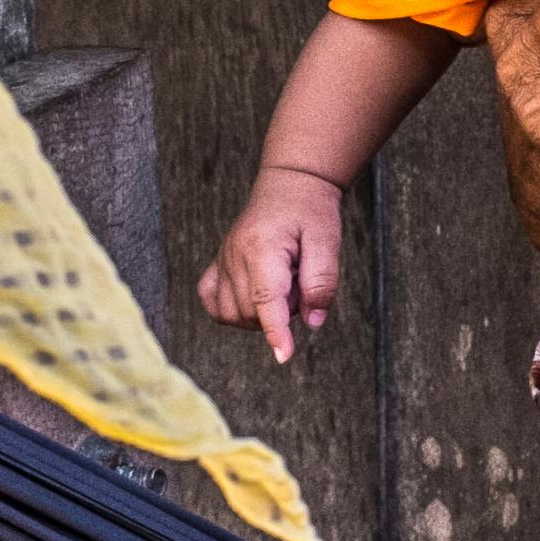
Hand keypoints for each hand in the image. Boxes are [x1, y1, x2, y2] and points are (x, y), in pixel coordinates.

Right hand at [200, 167, 345, 353]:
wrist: (290, 184)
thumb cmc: (310, 211)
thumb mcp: (328, 241)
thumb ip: (322, 282)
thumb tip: (313, 322)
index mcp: (262, 247)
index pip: (265, 299)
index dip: (275, 331)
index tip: (283, 356)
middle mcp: (234, 254)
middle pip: (251, 311)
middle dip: (281, 312)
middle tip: (299, 283)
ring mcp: (222, 258)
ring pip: (231, 313)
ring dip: (259, 313)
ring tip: (281, 285)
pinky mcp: (218, 262)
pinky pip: (211, 301)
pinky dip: (230, 310)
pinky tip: (253, 297)